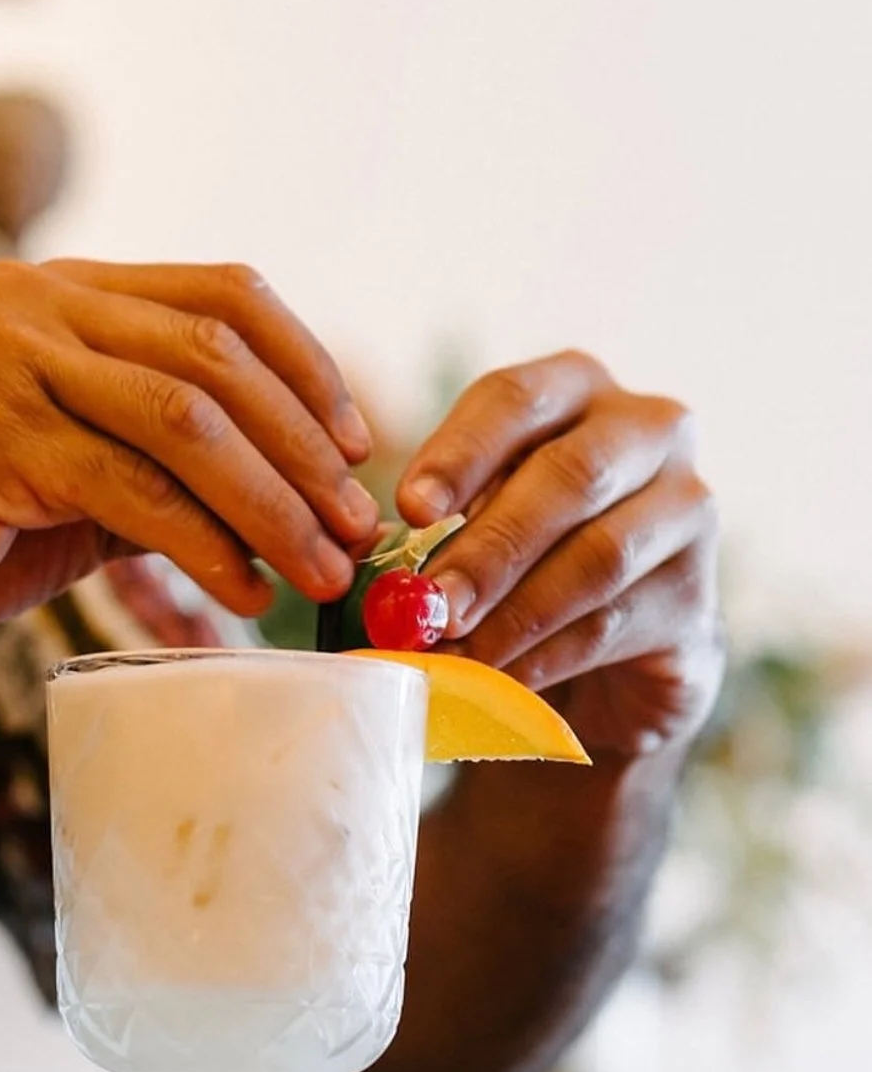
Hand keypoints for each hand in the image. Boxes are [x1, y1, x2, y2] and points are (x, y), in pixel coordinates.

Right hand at [0, 259, 377, 642]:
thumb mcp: (67, 464)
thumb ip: (155, 455)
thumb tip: (287, 495)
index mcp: (64, 292)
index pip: (223, 295)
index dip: (307, 368)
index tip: (355, 446)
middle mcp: (39, 305)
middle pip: (220, 357)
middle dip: (306, 451)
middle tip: (356, 528)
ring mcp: (11, 363)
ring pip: (189, 422)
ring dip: (274, 505)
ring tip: (322, 570)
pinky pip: (134, 492)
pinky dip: (205, 548)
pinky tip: (242, 593)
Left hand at [397, 350, 723, 758]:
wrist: (611, 658)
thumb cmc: (522, 564)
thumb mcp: (471, 528)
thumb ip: (434, 530)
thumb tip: (374, 558)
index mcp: (575, 390)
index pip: (514, 398)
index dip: (460, 452)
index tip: (411, 508)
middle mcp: (648, 431)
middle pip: (569, 476)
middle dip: (489, 546)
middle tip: (431, 603)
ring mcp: (687, 511)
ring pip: (599, 557)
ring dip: (515, 611)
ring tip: (454, 651)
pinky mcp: (696, 599)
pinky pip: (614, 625)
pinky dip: (544, 657)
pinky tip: (497, 681)